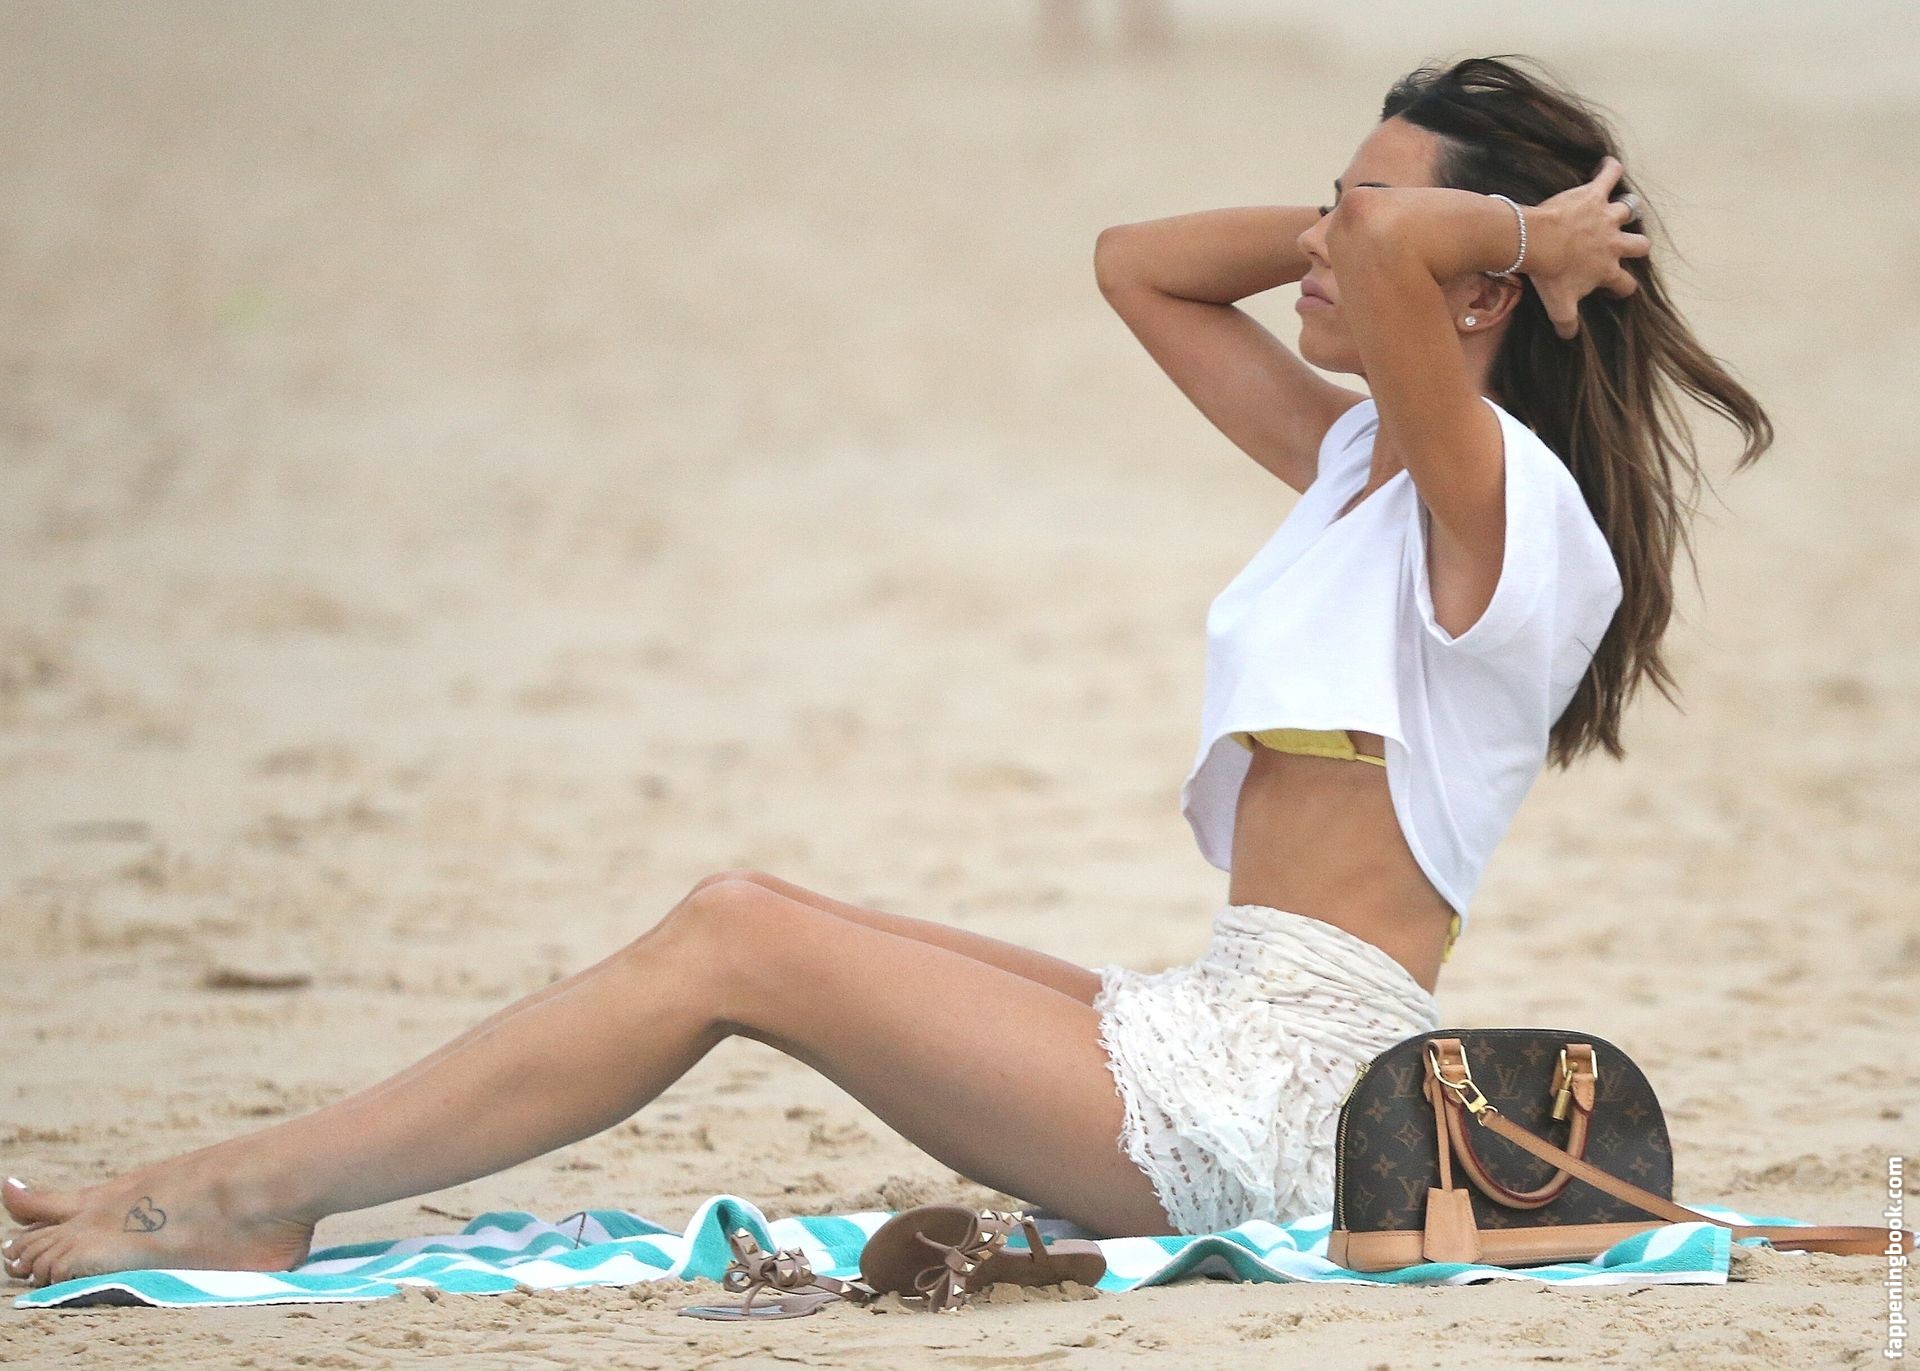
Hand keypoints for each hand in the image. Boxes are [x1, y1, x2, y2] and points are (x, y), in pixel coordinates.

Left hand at [1522, 156, 1651, 340]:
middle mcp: (1614, 243)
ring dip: (1626, 210)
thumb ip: (1566, 323)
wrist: (1536, 242)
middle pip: (1640, 245)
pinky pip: (1609, 175)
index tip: (1615, 288)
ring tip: (1621, 208)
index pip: (1626, 284)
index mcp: (1607, 270)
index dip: (1623, 287)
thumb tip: (1570, 337)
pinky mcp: (1593, 195)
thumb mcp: (1558, 305)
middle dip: (1636, 246)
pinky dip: (1610, 168)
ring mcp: (1606, 217)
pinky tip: (1609, 164)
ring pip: (1629, 210)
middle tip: (1626, 245)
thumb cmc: (1549, 274)